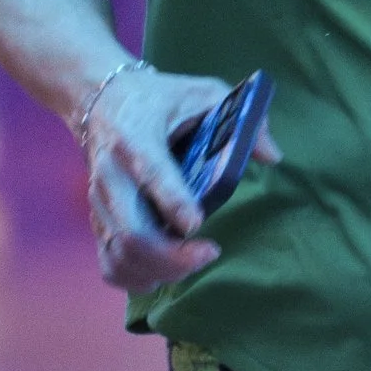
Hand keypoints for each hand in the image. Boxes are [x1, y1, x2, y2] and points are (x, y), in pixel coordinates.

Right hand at [80, 66, 234, 293]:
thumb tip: (272, 156)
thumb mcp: (200, 92)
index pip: (150, 172)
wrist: (100, 101)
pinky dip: (136, 278)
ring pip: (121, 254)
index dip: (173, 202)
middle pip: (132, 231)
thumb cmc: (158, 99)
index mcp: (135, 137)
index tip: (197, 226)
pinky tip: (164, 275)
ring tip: (194, 262)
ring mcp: (100, 202)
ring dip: (161, 270)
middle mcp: (111, 173)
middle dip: (171, 255)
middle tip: (209, 253)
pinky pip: (110, 263)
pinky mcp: (98, 220)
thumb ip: (241, 119)